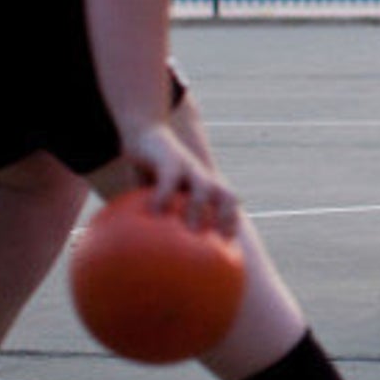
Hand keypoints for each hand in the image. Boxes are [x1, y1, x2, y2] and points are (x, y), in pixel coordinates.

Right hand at [119, 122, 238, 236]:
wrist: (145, 131)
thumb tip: (148, 245)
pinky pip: (169, 180)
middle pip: (228, 197)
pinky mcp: (170, 160)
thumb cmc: (151, 170)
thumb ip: (160, 214)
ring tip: (192, 230)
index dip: (234, 224)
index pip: (230, 205)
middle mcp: (202, 177)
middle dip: (228, 218)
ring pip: (204, 188)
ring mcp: (189, 167)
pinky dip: (163, 196)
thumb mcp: (158, 192)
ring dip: (200, 209)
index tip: (231, 248)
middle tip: (219, 242)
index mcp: (205, 185)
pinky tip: (153, 212)